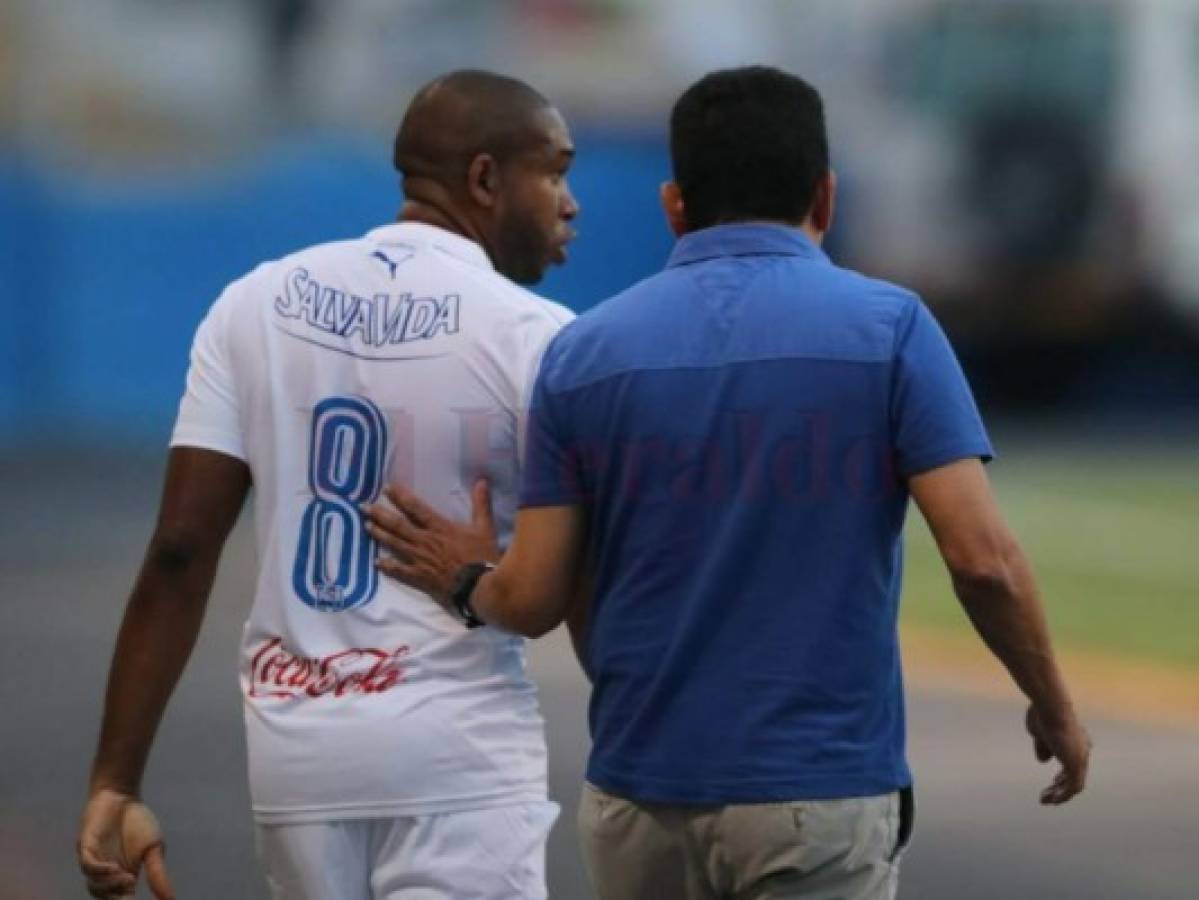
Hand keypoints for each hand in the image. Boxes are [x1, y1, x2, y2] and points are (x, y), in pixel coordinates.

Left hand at [78, 788, 173, 898]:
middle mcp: (105, 874)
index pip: (122, 899)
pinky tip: (114, 868)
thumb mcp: (154, 850)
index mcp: (122, 877)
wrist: (123, 797)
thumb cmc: (137, 822)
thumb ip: (158, 875)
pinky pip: (88, 865)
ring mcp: (94, 861)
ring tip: (128, 878)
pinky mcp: (85, 847)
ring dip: (109, 886)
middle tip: (129, 893)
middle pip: (106, 897)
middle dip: (116, 898)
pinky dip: (100, 870)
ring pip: (94, 885)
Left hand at [363, 479, 498, 604]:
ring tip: (366, 526)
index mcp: (439, 527)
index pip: (416, 508)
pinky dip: (387, 566)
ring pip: (394, 544)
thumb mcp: (485, 528)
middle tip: (364, 506)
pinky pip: (398, 571)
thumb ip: (481, 504)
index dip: (400, 497)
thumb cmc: (482, 557)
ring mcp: (419, 560)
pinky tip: (376, 562)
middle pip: (398, 525)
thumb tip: (482, 481)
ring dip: (379, 534)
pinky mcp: (419, 577)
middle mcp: (425, 541)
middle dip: (380, 514)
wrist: (478, 587)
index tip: (387, 489)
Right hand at [1025, 704, 1090, 804]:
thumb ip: (1042, 746)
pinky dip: (1063, 796)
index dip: (1064, 773)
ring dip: (1060, 794)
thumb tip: (1044, 760)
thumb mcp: (1038, 732)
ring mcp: (1081, 757)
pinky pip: (1073, 787)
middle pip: (1074, 774)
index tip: (1055, 780)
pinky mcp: (1076, 764)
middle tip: (1047, 795)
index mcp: (1075, 740)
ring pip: (1074, 784)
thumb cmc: (1043, 715)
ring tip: (1044, 800)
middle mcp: (1082, 749)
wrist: (1051, 708)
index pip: (1073, 761)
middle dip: (1060, 786)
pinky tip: (1052, 800)